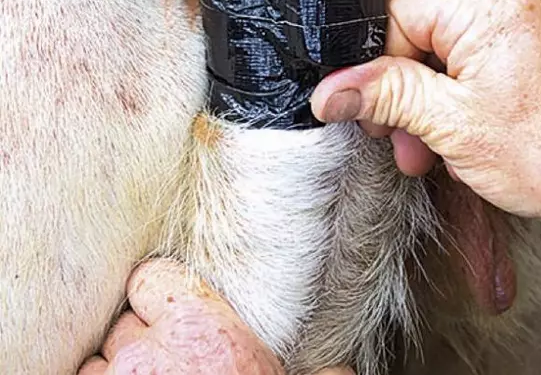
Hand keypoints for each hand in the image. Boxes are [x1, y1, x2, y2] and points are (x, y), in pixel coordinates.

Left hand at [78, 259, 352, 374]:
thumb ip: (316, 371)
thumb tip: (341, 369)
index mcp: (201, 326)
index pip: (150, 277)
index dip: (158, 297)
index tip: (170, 317)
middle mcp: (151, 347)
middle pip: (124, 322)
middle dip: (140, 344)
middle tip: (165, 369)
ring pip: (98, 360)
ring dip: (114, 374)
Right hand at [311, 0, 540, 220]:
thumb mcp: (450, 125)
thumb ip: (385, 97)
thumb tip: (331, 91)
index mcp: (489, 5)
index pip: (399, 14)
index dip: (380, 68)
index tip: (376, 112)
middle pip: (427, 36)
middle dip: (410, 94)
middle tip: (407, 141)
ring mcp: (538, 21)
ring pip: (455, 54)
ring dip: (437, 103)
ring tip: (440, 150)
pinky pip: (487, 62)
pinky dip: (469, 97)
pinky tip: (470, 136)